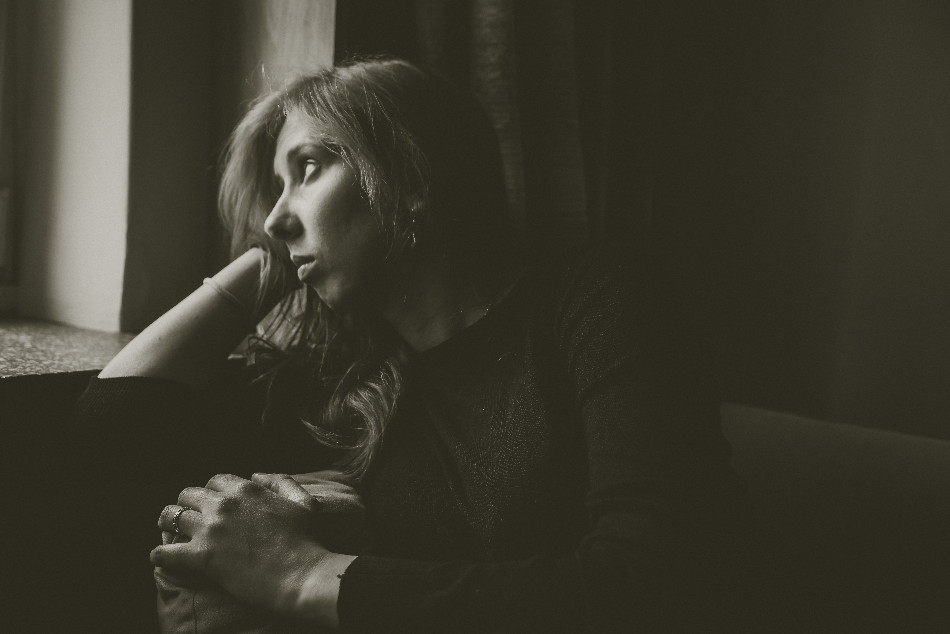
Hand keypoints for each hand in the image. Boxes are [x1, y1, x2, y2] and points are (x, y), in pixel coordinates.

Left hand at [152, 473, 342, 619]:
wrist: (302, 574)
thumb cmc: (308, 541)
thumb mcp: (303, 502)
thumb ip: (281, 482)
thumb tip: (257, 475)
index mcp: (246, 489)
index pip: (215, 480)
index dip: (211, 492)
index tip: (212, 504)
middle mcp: (224, 504)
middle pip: (187, 494)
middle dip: (186, 505)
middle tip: (189, 519)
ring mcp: (210, 529)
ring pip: (170, 517)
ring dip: (168, 525)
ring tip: (170, 535)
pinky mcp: (200, 557)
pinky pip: (164, 551)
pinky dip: (160, 555)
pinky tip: (162, 558)